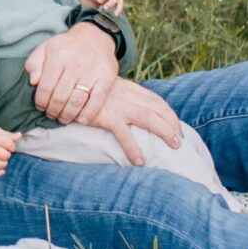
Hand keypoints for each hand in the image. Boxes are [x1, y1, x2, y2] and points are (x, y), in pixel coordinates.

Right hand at [0, 124, 20, 177]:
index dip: (12, 146)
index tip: (9, 145)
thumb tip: (20, 135)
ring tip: (2, 159)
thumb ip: (9, 135)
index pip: (9, 145)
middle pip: (4, 155)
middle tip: (4, 152)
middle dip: (7, 154)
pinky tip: (2, 171)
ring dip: (4, 163)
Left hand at [26, 23, 119, 125]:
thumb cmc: (67, 46)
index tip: (41, 108)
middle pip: (60, 97)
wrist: (95, 36)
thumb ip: (34, 63)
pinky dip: (88, 114)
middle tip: (51, 115)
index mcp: (58, 56)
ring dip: (68, 115)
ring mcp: (92, 71)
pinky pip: (96, 101)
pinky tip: (81, 119)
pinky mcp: (106, 77)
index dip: (41, 102)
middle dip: (53, 111)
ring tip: (63, 119)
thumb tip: (33, 81)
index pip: (45, 88)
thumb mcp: (46, 47)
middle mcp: (75, 64)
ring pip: (76, 101)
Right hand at [49, 75, 182, 165]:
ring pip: (150, 119)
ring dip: (165, 132)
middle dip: (173, 124)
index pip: (156, 100)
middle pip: (159, 109)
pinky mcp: (107, 117)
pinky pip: (124, 135)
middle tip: (181, 140)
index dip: (169, 114)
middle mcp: (128, 96)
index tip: (177, 127)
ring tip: (174, 146)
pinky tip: (139, 161)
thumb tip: (130, 111)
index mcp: (129, 89)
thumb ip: (120, 97)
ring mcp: (119, 106)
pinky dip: (133, 149)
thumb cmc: (85, 91)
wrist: (67, 86)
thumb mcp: (107, 90)